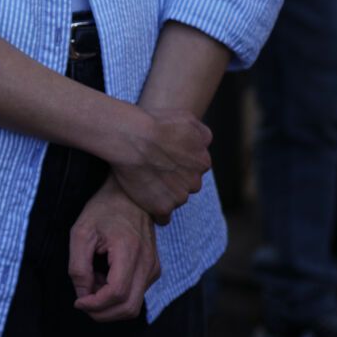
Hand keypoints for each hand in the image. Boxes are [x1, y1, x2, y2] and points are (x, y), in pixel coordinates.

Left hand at [70, 175, 162, 321]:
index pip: (117, 293)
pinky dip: (117, 296)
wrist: (129, 196)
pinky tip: (102, 278)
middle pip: (129, 307)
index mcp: (130, 251)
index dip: (96, 305)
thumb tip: (83, 295)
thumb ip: (78, 266)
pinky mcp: (153, 270)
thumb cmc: (103, 210)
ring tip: (92, 282)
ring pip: (133, 305)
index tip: (78, 302)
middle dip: (102, 313)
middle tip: (82, 301)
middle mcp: (148, 263)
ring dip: (109, 305)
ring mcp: (153, 268)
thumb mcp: (81, 233)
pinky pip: (136, 294)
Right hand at [111, 107, 211, 223]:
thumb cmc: (156, 124)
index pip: (195, 168)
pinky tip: (145, 200)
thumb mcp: (187, 118)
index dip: (179, 163)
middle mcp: (195, 182)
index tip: (165, 158)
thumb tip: (204, 142)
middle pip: (187, 185)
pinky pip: (163, 217)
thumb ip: (201, 133)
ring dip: (164, 194)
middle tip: (154, 169)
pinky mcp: (162, 208)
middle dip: (174, 180)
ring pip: (175, 200)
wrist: (132, 137)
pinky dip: (155, 210)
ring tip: (145, 182)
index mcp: (203, 161)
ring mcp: (179, 196)